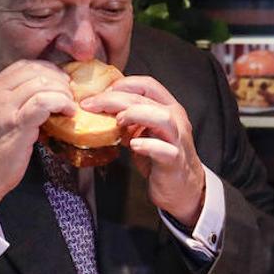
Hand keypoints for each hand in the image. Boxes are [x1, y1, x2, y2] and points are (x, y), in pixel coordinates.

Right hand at [0, 59, 73, 220]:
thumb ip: (12, 101)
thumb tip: (44, 91)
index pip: (22, 66)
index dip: (47, 70)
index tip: (60, 82)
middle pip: (33, 70)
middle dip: (58, 79)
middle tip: (69, 93)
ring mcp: (2, 108)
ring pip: (41, 83)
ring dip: (62, 92)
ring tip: (69, 105)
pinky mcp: (16, 124)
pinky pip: (44, 102)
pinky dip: (61, 103)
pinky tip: (68, 112)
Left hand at [87, 75, 205, 226]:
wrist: (183, 188)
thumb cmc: (161, 158)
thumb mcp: (144, 133)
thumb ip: (130, 119)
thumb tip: (100, 110)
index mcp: (168, 109)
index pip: (147, 85)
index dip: (122, 85)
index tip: (99, 94)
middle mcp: (176, 120)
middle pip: (145, 99)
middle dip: (114, 99)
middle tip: (91, 105)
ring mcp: (177, 140)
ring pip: (162, 118)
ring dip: (136, 114)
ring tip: (118, 121)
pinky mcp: (174, 160)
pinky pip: (164, 150)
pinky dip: (147, 145)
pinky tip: (133, 145)